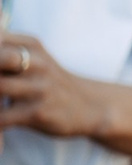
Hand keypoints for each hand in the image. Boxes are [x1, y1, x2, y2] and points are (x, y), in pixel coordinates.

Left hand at [0, 33, 109, 147]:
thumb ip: (5, 50)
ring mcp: (39, 88)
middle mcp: (37, 63)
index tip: (0, 72)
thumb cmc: (48, 82)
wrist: (89, 106)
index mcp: (30, 45)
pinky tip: (0, 120)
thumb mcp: (33, 57)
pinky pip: (1, 118)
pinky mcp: (37, 112)